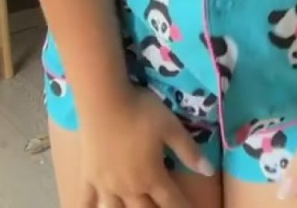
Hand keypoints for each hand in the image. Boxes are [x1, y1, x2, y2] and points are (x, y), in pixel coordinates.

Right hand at [78, 84, 214, 207]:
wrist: (104, 99)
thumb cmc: (140, 110)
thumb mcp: (170, 126)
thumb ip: (189, 150)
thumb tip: (209, 171)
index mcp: (152, 177)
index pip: (171, 200)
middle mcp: (129, 187)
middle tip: (162, 207)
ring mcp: (106, 184)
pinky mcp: (88, 175)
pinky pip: (87, 200)